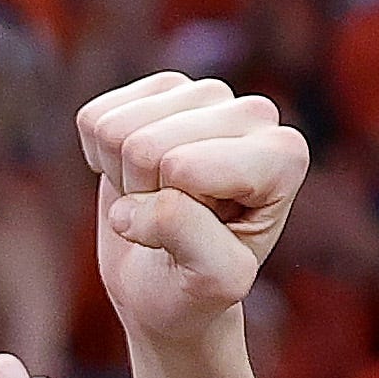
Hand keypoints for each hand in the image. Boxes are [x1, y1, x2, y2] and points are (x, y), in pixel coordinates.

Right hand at [73, 73, 306, 349]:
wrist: (168, 285)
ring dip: (121, 178)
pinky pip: (94, 119)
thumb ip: (187, 235)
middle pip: (144, 146)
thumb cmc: (196, 287)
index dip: (168, 215)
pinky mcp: (162, 90)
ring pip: (115, 129)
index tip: (198, 239)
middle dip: (141, 196)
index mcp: (284, 154)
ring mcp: (207, 96)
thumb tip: (131, 205)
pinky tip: (136, 179)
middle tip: (171, 224)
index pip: (181, 167)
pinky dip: (99, 160)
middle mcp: (255, 112)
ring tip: (155, 202)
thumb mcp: (212, 281)